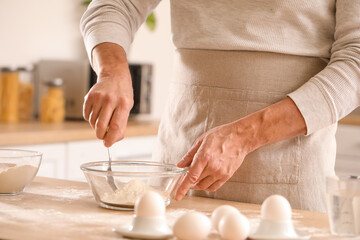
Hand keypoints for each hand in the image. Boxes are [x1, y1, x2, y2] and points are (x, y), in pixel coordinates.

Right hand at [83, 43, 132, 146]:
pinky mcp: (89, 96)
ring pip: (92, 122)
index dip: (111, 138)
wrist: (114, 75)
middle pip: (101, 126)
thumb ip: (121, 124)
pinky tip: (96, 113)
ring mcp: (99, 98)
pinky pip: (86, 115)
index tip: (107, 144)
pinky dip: (89, 119)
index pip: (116, 126)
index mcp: (124, 104)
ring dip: (95, 126)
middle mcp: (111, 100)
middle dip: (100, 135)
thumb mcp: (127, 108)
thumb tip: (112, 140)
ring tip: (102, 119)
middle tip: (102, 136)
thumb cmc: (122, 95)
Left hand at [174, 97, 306, 200]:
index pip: (191, 176)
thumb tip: (180, 165)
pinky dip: (206, 187)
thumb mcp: (201, 140)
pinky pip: (213, 187)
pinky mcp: (227, 176)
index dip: (182, 188)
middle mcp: (212, 167)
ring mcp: (220, 173)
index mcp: (204, 156)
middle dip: (188, 183)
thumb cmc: (221, 136)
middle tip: (184, 179)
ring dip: (196, 185)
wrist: (240, 138)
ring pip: (204, 186)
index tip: (177, 196)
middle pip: (195, 182)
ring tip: (194, 178)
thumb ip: (189, 155)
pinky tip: (204, 181)